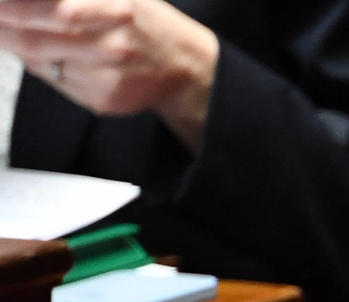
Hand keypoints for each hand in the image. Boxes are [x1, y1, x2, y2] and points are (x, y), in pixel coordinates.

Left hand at [0, 0, 217, 148]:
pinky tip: (51, 55)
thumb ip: (72, 0)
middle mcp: (111, 44)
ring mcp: (107, 76)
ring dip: (15, 45)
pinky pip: (57, 81)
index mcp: (115, 8)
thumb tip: (19, 4)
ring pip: (39, 62)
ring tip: (8, 31)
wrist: (186, 66)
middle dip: (4, 28)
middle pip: (35, 39)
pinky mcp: (103, 99)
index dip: (13, 8)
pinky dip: (43, 66)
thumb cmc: (147, 23)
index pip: (54, 9)